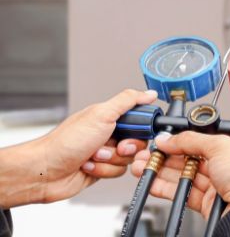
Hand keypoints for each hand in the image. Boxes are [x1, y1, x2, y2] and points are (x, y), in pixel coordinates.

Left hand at [0, 89, 156, 207]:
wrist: (45, 171)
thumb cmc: (65, 142)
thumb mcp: (101, 115)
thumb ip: (127, 101)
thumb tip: (149, 93)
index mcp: (109, 117)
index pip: (139, 119)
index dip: (141, 128)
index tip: (133, 131)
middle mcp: (108, 133)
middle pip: (138, 141)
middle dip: (125, 147)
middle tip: (113, 145)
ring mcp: (105, 152)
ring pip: (128, 159)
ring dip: (110, 160)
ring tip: (92, 156)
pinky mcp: (102, 168)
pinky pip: (118, 172)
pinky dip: (104, 170)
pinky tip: (88, 165)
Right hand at [131, 131, 229, 218]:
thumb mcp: (221, 146)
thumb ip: (193, 140)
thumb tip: (171, 138)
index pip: (200, 143)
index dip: (180, 142)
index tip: (161, 141)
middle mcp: (226, 168)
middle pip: (189, 160)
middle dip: (166, 156)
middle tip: (146, 154)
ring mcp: (216, 188)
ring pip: (183, 177)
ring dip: (161, 171)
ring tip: (141, 166)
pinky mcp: (207, 205)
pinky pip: (182, 194)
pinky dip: (165, 188)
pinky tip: (153, 182)